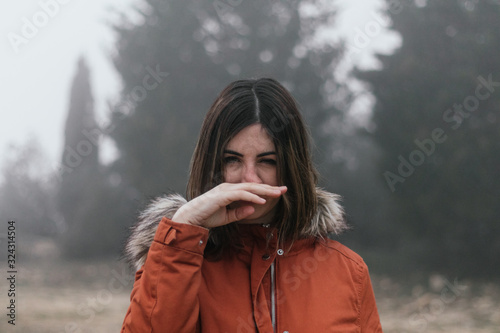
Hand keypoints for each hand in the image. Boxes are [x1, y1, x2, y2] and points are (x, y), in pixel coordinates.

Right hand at [171, 183, 286, 227]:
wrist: (190, 219)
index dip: (265, 190)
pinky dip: (252, 196)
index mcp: (230, 190)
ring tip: (277, 193)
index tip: (278, 192)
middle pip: (253, 185)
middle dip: (269, 187)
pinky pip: (241, 194)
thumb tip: (253, 209)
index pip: (251, 188)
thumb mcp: (227, 217)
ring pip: (249, 187)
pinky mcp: (222, 195)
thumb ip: (240, 212)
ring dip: (264, 190)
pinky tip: (262, 200)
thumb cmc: (206, 217)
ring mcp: (225, 190)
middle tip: (285, 189)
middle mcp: (228, 187)